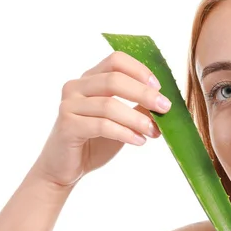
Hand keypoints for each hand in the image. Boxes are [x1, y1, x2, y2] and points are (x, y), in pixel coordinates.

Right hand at [31, 51, 171, 186]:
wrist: (65, 169)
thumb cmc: (94, 142)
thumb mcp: (121, 121)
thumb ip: (136, 107)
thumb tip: (163, 101)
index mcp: (89, 79)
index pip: (115, 61)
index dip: (139, 70)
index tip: (159, 87)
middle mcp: (75, 87)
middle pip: (114, 80)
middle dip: (144, 93)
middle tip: (165, 107)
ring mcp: (69, 105)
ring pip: (109, 105)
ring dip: (137, 119)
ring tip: (154, 132)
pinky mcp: (67, 125)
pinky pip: (101, 125)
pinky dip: (125, 133)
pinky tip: (139, 141)